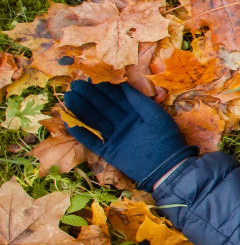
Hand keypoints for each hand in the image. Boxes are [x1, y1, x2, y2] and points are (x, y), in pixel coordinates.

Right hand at [63, 80, 196, 190]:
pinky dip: (80, 133)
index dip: (103, 88)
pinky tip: (69, 123)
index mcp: (135, 113)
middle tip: (74, 85)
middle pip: (103, 107)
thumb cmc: (165, 138)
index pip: (116, 98)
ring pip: (95, 121)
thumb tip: (123, 84)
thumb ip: (139, 101)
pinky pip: (91, 141)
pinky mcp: (109, 152)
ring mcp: (115, 137)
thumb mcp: (155, 115)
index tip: (90, 78)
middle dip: (88, 96)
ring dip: (81, 110)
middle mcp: (123, 123)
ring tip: (68, 98)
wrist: (166, 167)